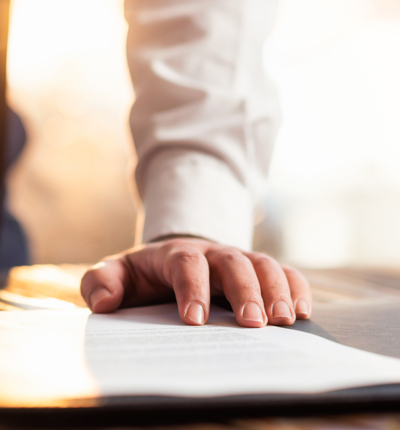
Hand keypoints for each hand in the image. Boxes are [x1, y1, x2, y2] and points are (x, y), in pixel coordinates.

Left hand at [80, 237, 310, 327]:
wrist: (172, 258)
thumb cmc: (145, 274)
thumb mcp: (116, 273)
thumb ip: (101, 282)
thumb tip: (107, 303)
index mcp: (174, 253)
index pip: (186, 263)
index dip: (192, 288)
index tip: (195, 322)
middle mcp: (211, 253)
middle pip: (233, 261)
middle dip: (246, 291)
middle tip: (254, 324)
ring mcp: (237, 259)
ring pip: (263, 264)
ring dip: (277, 290)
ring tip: (285, 321)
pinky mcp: (256, 270)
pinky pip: (282, 271)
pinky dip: (296, 287)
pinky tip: (302, 311)